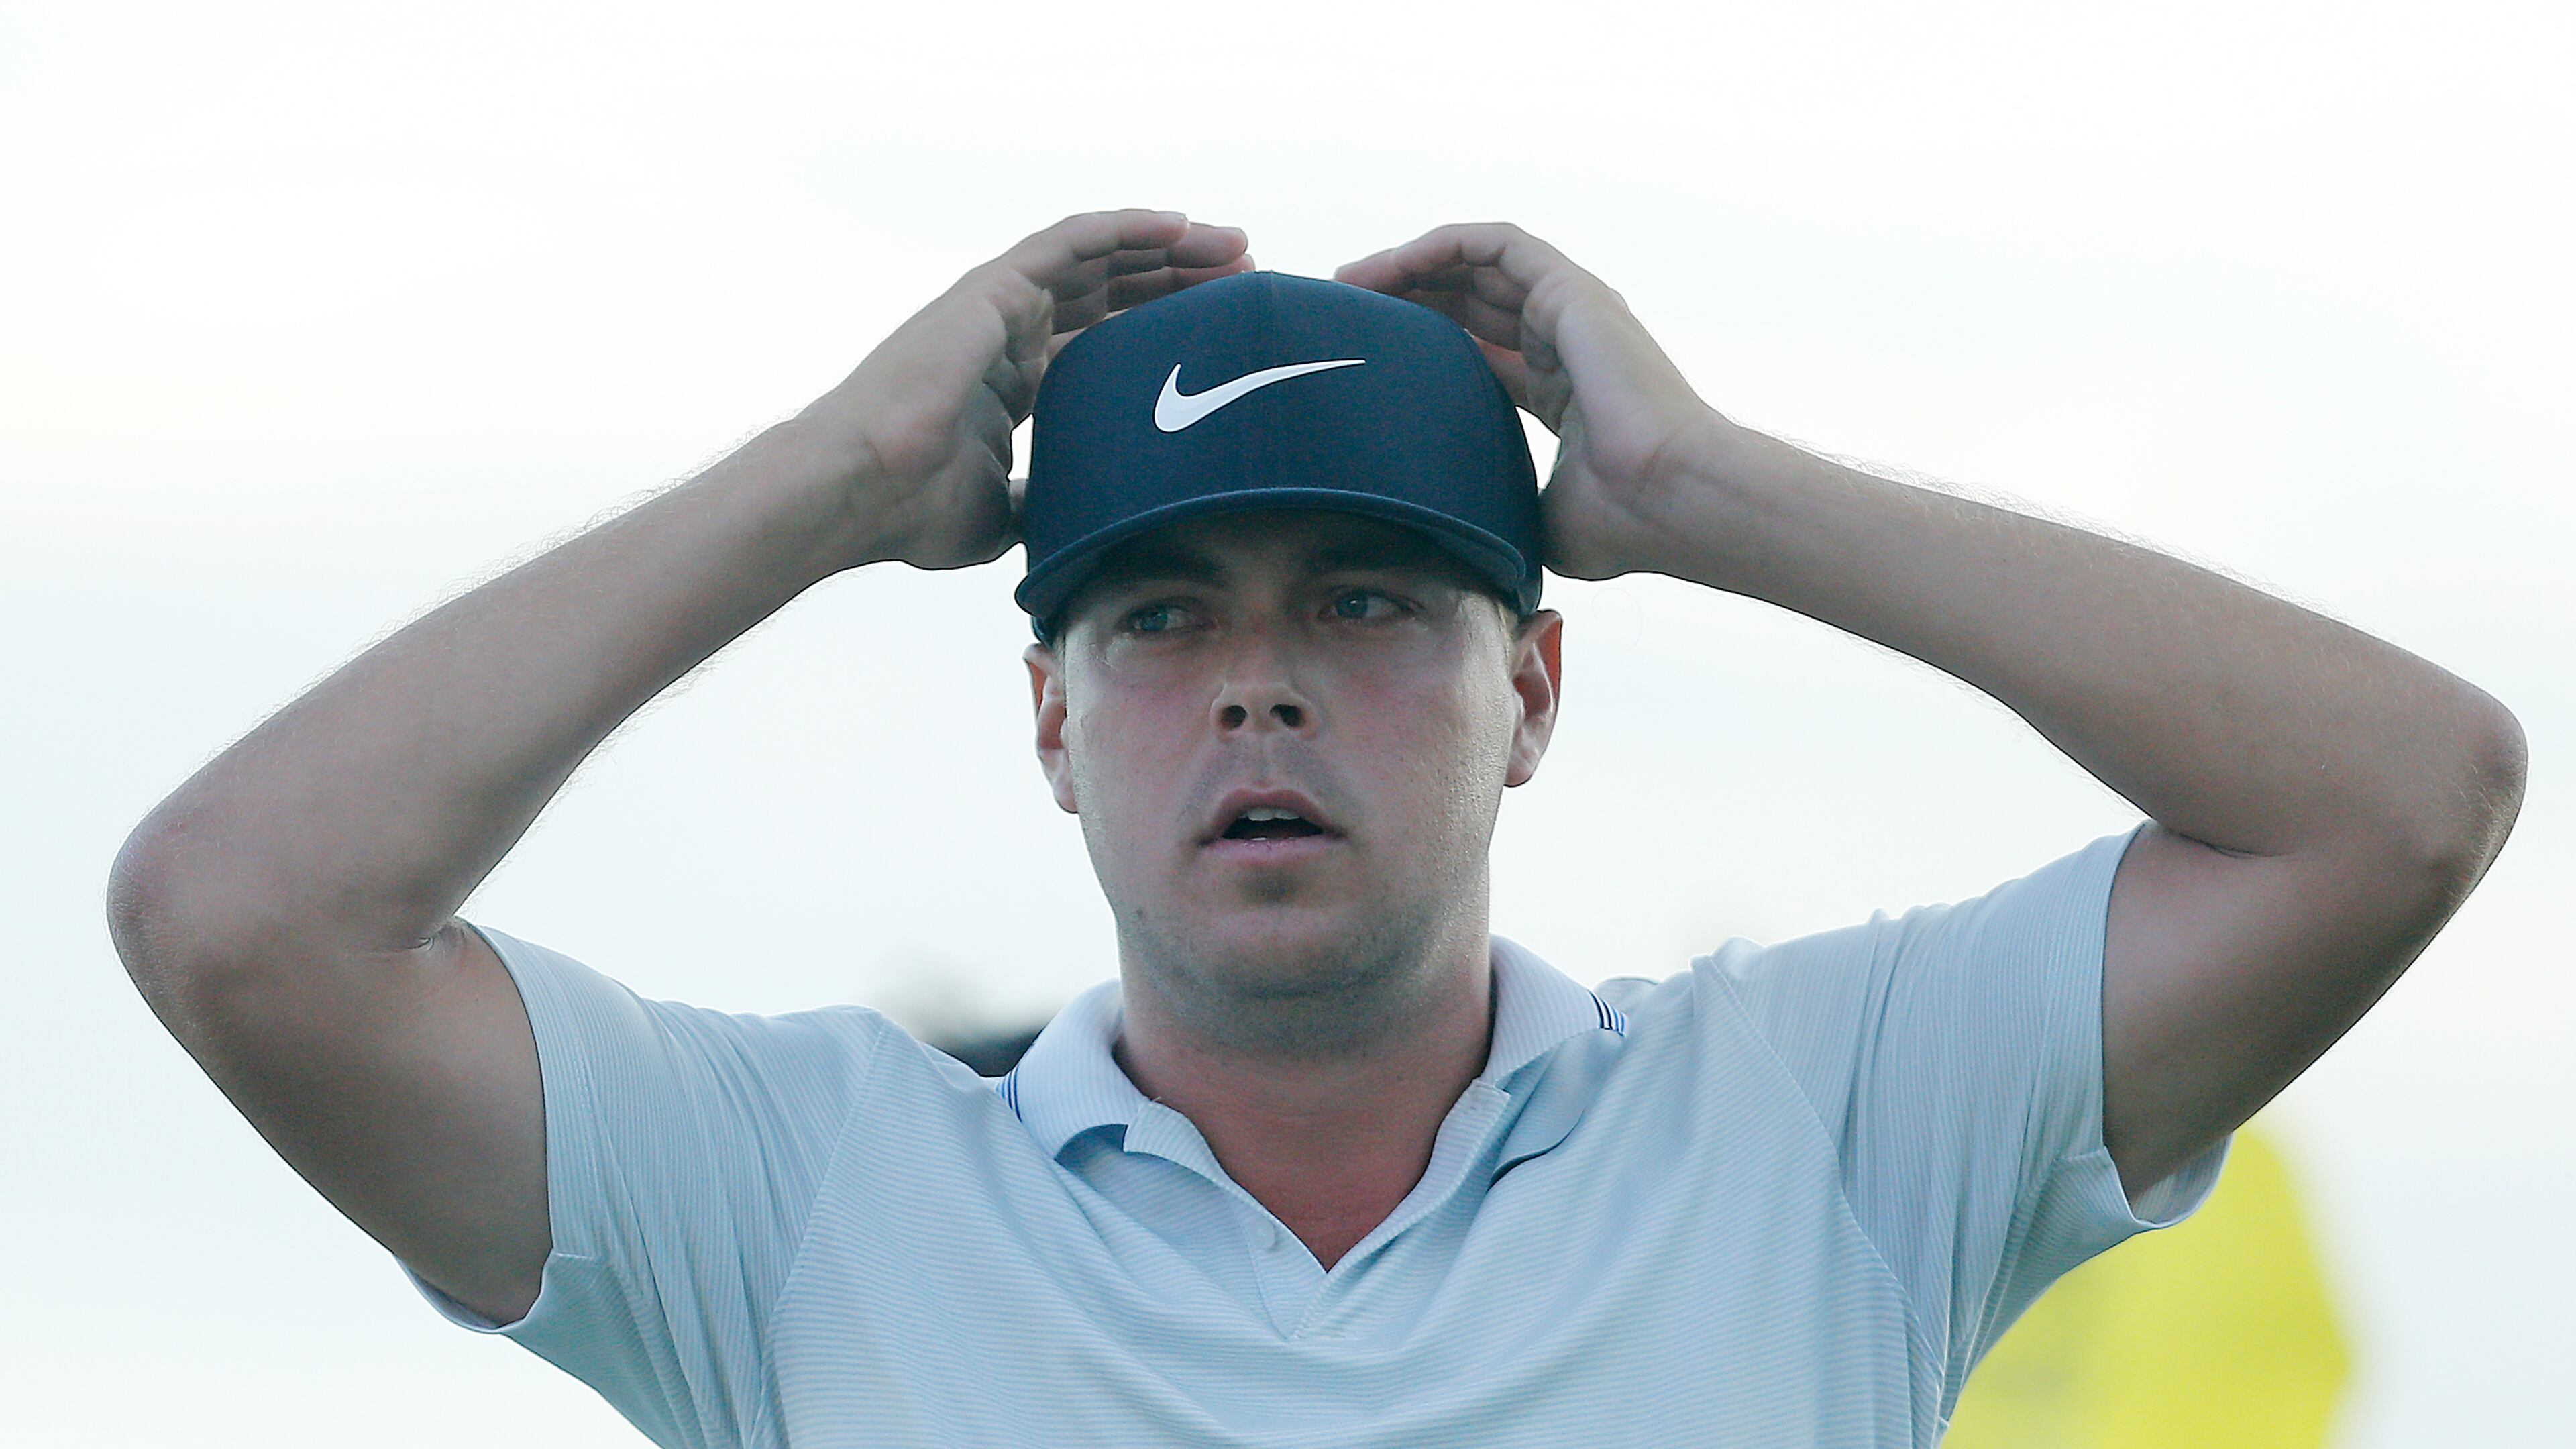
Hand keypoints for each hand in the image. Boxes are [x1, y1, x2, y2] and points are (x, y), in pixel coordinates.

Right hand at [795, 210, 1252, 570]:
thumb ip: (1046, 504)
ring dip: (1169, 247)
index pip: (1104, 340)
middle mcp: (1009, 334)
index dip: (1163, 331)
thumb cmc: (915, 514)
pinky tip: (1178, 225)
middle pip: (1113, 292)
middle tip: (1247, 280)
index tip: (1223, 334)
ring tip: (1233, 246)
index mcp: (1014, 382)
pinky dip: (1125, 227)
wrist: (861, 493)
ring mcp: (999, 306)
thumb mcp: (1005, 516)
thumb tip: (1092, 528)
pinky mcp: (991, 288)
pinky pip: (1070, 240)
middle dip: (1181, 282)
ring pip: (1102, 257)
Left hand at [1336, 224, 1724, 579]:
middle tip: (1342, 313)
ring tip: (1350, 283)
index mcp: (1562, 391)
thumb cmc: (1623, 524)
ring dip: (1410, 266)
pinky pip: (1494, 242)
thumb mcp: (1539, 519)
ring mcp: (1572, 310)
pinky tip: (1390, 265)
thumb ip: (1500, 511)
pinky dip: (1439, 245)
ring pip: (1477, 264)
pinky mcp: (1570, 288)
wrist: (1671, 499)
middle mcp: (1568, 341)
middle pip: (1471, 301)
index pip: (1479, 351)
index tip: (1365, 359)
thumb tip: (1455, 547)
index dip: (1422, 347)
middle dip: (1406, 301)